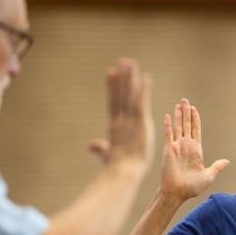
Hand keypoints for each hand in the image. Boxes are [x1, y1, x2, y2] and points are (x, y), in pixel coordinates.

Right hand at [88, 58, 153, 173]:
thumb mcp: (107, 155)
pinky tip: (146, 78)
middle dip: (121, 78)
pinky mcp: (140, 122)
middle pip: (120, 95)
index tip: (111, 73)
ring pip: (129, 95)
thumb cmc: (117, 168)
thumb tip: (90, 146)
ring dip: (130, 78)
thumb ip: (100, 148)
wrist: (124, 172)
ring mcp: (129, 120)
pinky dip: (143, 90)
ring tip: (130, 62)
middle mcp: (120, 120)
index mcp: (114, 127)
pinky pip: (141, 103)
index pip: (113, 103)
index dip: (112, 88)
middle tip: (122, 61)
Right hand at [161, 98, 228, 199]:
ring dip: (178, 115)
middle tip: (185, 100)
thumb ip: (217, 166)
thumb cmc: (192, 187)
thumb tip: (227, 161)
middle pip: (186, 125)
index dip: (195, 119)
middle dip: (186, 112)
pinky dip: (168, 125)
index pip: (196, 130)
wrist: (178, 193)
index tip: (194, 109)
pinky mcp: (169, 150)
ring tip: (179, 104)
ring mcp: (177, 147)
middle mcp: (186, 146)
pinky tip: (167, 115)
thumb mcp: (209, 176)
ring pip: (178, 127)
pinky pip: (168, 135)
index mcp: (196, 150)